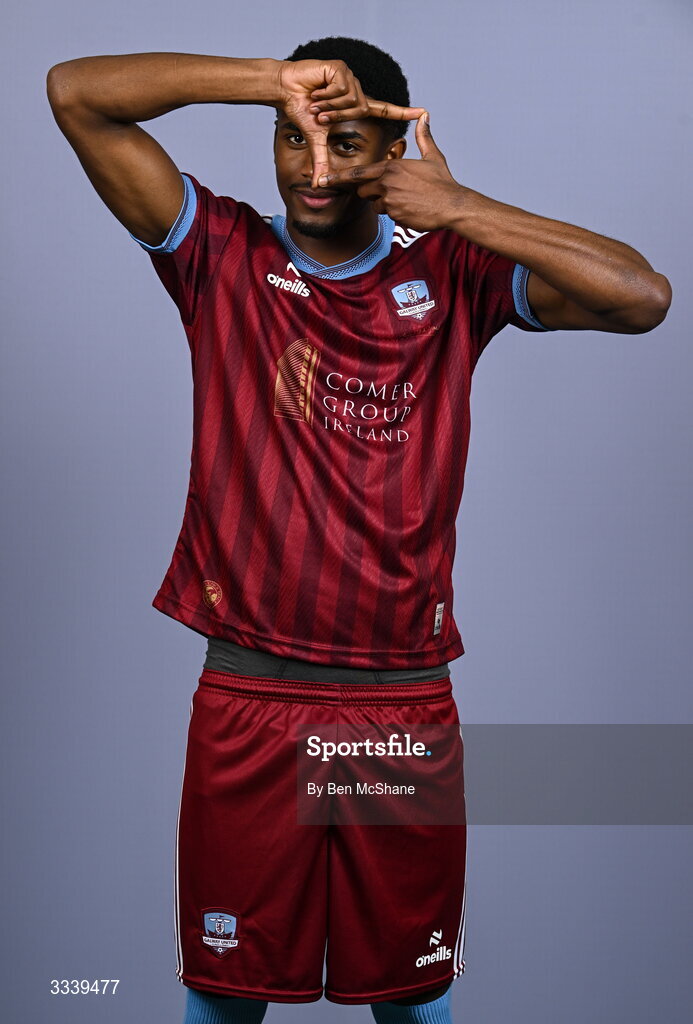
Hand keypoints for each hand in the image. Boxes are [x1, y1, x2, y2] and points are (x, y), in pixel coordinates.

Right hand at [276, 59, 425, 187]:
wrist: (285, 89)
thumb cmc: (300, 109)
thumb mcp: (315, 138)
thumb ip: (322, 160)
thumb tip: (318, 184)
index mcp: (355, 105)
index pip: (384, 110)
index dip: (403, 113)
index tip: (423, 112)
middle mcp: (356, 91)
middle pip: (360, 110)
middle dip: (336, 116)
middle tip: (319, 114)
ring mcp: (350, 77)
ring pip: (351, 100)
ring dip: (330, 105)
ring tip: (316, 101)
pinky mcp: (342, 68)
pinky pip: (341, 88)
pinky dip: (326, 94)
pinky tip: (316, 89)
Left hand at [317, 113, 463, 231]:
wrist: (452, 205)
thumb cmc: (443, 182)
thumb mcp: (433, 157)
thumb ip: (423, 137)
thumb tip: (424, 116)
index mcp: (391, 167)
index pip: (359, 173)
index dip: (340, 178)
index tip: (323, 180)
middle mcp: (387, 183)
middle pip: (363, 190)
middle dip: (372, 192)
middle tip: (392, 193)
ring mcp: (390, 200)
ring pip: (375, 205)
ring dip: (386, 205)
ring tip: (408, 200)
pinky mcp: (395, 215)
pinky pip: (387, 215)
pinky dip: (396, 214)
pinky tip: (412, 210)